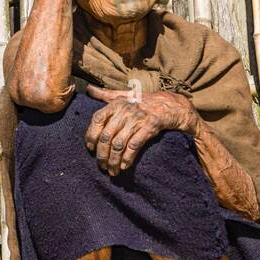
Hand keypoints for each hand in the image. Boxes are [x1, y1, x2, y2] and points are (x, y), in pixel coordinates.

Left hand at [83, 84, 199, 175]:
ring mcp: (137, 120)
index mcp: (116, 104)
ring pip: (119, 144)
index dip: (91, 135)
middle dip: (102, 154)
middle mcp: (125, 111)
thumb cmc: (143, 101)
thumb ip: (106, 94)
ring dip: (113, 160)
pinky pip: (134, 146)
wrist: (170, 104)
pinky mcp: (150, 127)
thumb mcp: (124, 95)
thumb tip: (89, 89)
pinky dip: (128, 158)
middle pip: (106, 136)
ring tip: (111, 170)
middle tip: (101, 165)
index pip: (97, 119)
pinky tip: (124, 166)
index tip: (90, 148)